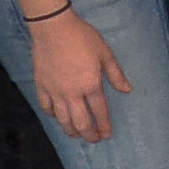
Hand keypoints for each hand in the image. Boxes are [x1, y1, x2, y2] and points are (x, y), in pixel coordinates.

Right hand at [29, 3, 130, 143]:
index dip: (103, 126)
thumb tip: (127, 90)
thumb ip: (115, 74)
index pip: (99, 112)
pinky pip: (46, 107)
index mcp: (91, 85)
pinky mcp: (41, 86)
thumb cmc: (82, 38)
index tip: (106, 135)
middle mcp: (72, 93)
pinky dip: (52, 115)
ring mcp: (55, 91)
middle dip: (88, 134)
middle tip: (93, 139)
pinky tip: (57, 116)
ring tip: (76, 134)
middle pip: (80, 121)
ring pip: (62, 119)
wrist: (53, 28)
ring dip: (71, 130)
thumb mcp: (105, 53)